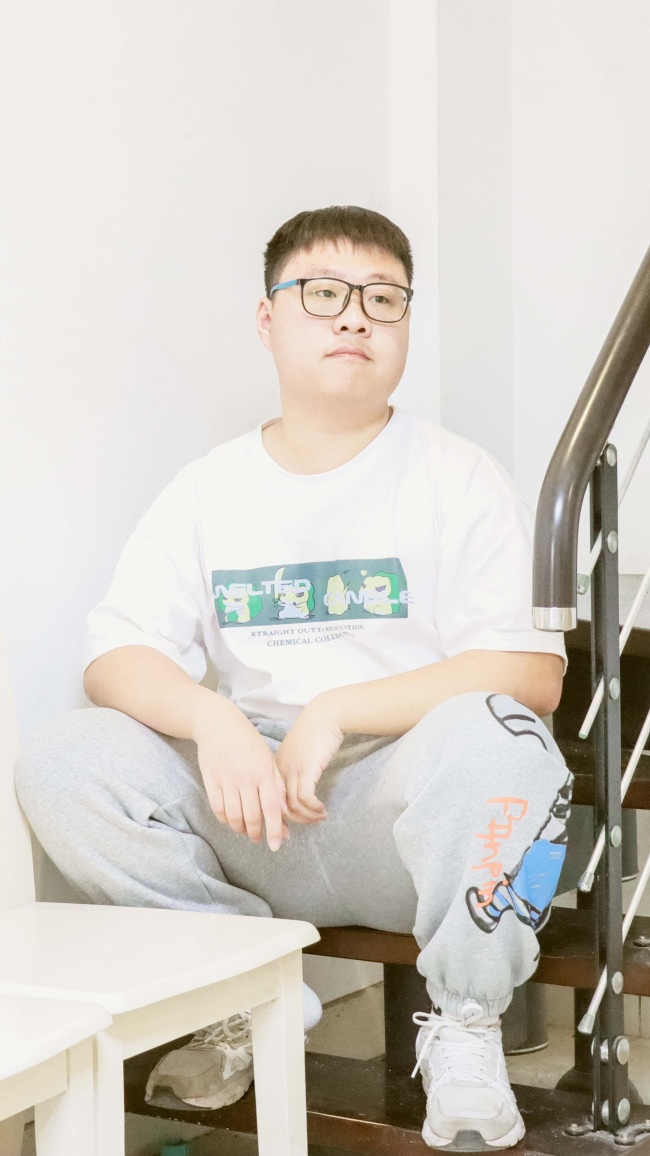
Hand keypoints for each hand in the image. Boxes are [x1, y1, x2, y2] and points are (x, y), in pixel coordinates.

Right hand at [194, 700, 289, 851]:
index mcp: (264, 772)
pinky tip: (231, 820)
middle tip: (259, 838)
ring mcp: (227, 780)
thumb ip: (277, 787)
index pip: (272, 808)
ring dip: (241, 829)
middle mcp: (246, 778)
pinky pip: (218, 809)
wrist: (218, 724)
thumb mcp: (268, 760)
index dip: (275, 829)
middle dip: (256, 833)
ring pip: (234, 817)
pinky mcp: (211, 781)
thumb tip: (285, 815)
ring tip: (246, 830)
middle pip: (252, 816)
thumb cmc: (248, 742)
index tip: (277, 845)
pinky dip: (225, 820)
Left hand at [275, 696, 343, 823]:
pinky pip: (305, 798)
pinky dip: (314, 808)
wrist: (323, 717)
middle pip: (277, 807)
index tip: (287, 829)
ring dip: (307, 817)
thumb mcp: (295, 756)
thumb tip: (296, 796)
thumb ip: (291, 773)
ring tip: (320, 817)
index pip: (268, 801)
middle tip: (308, 826)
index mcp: (272, 769)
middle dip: (291, 823)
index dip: (277, 818)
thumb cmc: (312, 735)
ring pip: (292, 805)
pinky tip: (322, 809)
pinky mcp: (306, 769)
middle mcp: (278, 771)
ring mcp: (292, 770)